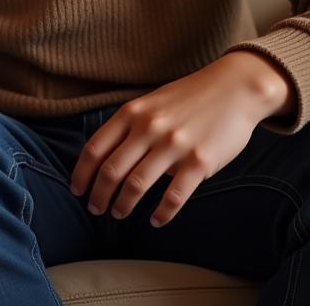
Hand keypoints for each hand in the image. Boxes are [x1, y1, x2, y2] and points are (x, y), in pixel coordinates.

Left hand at [71, 51, 293, 226]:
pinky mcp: (200, 162)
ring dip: (123, 205)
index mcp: (131, 113)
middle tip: (95, 209)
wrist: (233, 88)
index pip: (95, 148)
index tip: (76, 190)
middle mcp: (148, 128)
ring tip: (119, 214)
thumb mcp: (149, 104)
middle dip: (98, 195)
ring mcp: (174, 145)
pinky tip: (156, 221)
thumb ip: (129, 127)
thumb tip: (106, 159)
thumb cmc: (187, 98)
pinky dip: (162, 213)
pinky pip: (175, 195)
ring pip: (137, 184)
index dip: (81, 173)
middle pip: (111, 170)